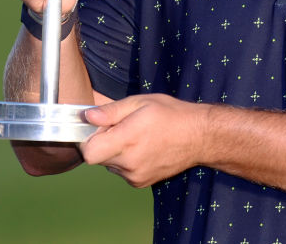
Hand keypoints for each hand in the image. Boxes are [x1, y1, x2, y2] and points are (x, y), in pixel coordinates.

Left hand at [79, 94, 207, 187]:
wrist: (199, 136)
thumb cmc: (171, 114)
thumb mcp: (140, 102)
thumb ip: (111, 111)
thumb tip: (87, 116)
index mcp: (127, 140)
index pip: (88, 152)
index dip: (87, 139)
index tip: (97, 127)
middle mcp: (129, 162)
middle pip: (97, 157)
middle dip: (102, 142)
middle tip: (121, 127)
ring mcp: (134, 175)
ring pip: (109, 164)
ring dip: (114, 152)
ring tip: (135, 137)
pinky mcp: (140, 182)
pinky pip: (121, 171)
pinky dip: (125, 160)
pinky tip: (142, 148)